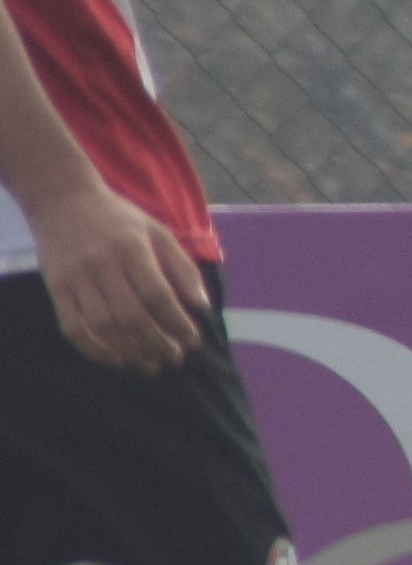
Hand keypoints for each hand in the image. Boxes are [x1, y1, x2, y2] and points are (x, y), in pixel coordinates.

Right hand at [26, 177, 196, 373]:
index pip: (158, 295)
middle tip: (173, 358)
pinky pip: (72, 327)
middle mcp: (102, 264)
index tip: (192, 341)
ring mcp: (75, 278)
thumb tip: (202, 306)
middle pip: (131, 316)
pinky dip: (94, 349)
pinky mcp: (55, 288)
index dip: (177, 323)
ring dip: (130, 351)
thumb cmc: (119, 219)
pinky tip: (115, 359)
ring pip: (103, 326)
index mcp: (133, 249)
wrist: (63, 200)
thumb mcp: (158, 232)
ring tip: (149, 364)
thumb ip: (182, 268)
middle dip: (157, 343)